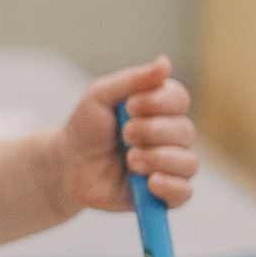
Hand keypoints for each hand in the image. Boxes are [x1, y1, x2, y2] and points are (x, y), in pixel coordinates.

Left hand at [57, 57, 198, 215]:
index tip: (129, 107)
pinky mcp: (163, 194)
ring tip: (129, 159)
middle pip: (185, 131)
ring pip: (188, 162)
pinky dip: (169, 186)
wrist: (67, 166)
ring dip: (157, 158)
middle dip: (151, 132)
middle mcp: (170, 136)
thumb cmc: (86, 128)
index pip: (179, 100)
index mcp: (159, 108)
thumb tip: (166, 62)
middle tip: (124, 135)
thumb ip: (133, 80)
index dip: (158, 103)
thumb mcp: (100, 96)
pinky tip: (149, 182)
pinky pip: (184, 193)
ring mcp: (169, 165)